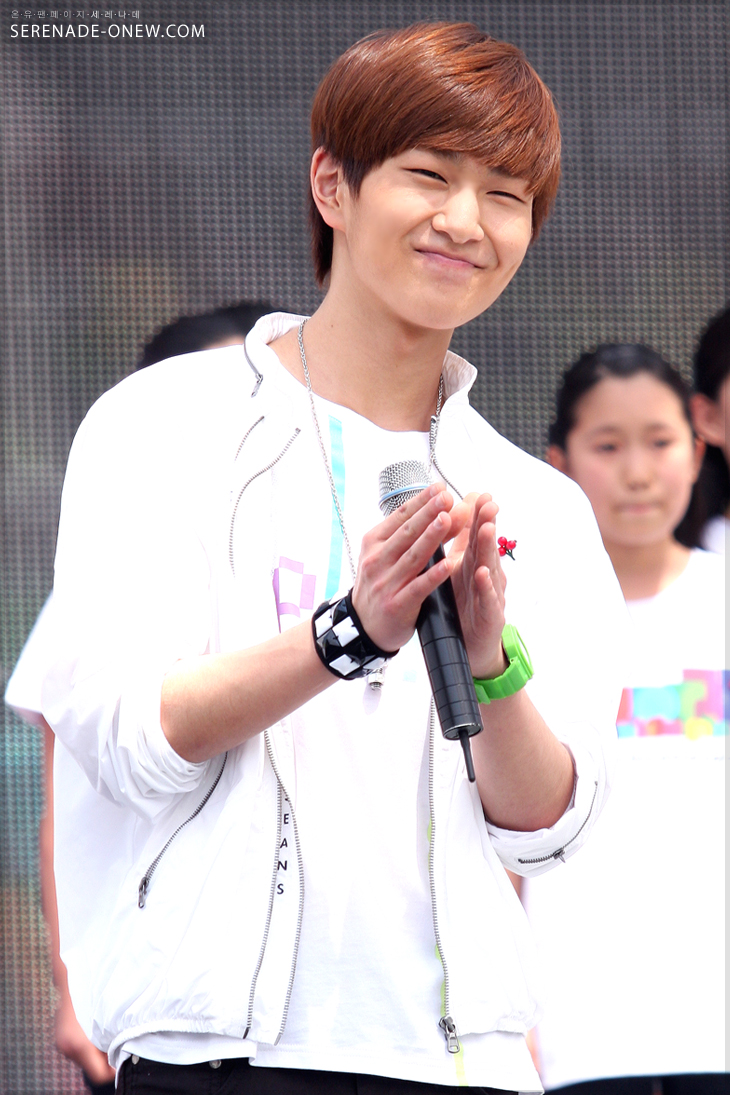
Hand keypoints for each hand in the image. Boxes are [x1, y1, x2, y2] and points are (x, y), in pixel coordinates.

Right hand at [54, 989, 114, 1083]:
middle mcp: (68, 1047)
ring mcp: (62, 1041)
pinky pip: (78, 1046)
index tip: (123, 1059)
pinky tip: (96, 1024)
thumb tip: (123, 1052)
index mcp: (79, 1045)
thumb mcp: (110, 1015)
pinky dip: (88, 1040)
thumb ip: (115, 1037)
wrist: (73, 974)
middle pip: (92, 1066)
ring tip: (107, 1028)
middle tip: (119, 1041)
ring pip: (85, 1056)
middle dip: (105, 1056)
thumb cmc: (94, 991)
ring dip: (97, 1047)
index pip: (100, 1074)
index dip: (114, 1069)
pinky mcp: (60, 1035)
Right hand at [351, 483, 469, 651]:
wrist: (361, 625)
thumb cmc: (380, 583)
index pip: (400, 517)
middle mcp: (377, 560)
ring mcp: (386, 583)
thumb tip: (444, 511)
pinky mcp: (397, 605)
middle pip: (407, 533)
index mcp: (374, 542)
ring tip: (448, 520)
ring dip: (431, 537)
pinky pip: (418, 587)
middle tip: (446, 497)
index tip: (440, 488)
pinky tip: (448, 564)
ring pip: (413, 556)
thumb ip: (413, 535)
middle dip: (428, 513)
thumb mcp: (387, 555)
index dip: (421, 501)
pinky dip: (434, 575)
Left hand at [447, 493, 507, 678]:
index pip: (477, 534)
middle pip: (486, 545)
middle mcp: (487, 575)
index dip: (478, 514)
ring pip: (490, 567)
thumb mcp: (460, 570)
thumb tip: (457, 514)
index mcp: (475, 563)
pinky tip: (482, 574)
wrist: (471, 646)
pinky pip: (487, 599)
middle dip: (487, 523)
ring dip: (488, 548)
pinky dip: (485, 586)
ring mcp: (491, 595)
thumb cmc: (465, 605)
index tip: (480, 493)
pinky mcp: (490, 616)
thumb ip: (461, 544)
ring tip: (485, 529)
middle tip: (488, 503)